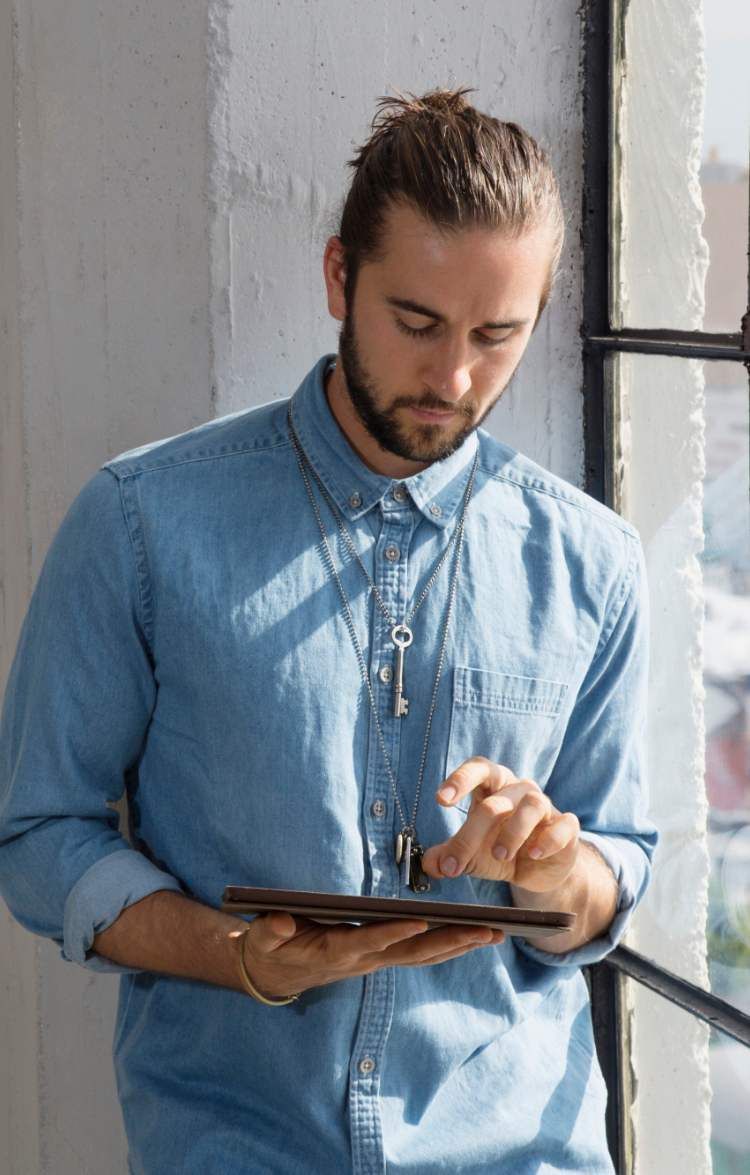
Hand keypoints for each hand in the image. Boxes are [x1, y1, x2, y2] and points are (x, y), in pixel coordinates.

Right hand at [238, 911, 504, 998]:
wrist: (274, 973)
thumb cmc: (270, 948)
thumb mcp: (261, 939)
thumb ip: (270, 930)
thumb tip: (282, 922)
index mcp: (334, 951)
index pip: (370, 941)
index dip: (394, 932)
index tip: (422, 921)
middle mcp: (363, 960)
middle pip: (413, 952)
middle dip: (452, 941)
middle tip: (488, 930)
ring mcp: (375, 960)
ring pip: (424, 955)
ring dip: (461, 945)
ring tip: (496, 932)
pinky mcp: (381, 956)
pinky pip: (421, 953)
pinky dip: (449, 945)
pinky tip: (475, 936)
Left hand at [420, 756, 580, 891]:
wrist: (538, 871)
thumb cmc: (500, 850)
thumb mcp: (471, 855)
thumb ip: (449, 856)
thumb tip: (429, 864)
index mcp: (493, 787)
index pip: (478, 768)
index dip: (460, 779)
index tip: (441, 799)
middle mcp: (519, 790)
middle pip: (497, 799)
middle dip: (473, 832)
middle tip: (456, 863)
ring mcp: (546, 807)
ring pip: (532, 803)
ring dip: (513, 830)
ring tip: (499, 854)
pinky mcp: (567, 827)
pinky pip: (563, 825)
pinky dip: (549, 839)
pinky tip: (534, 853)